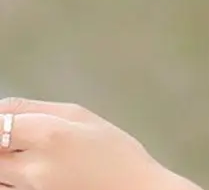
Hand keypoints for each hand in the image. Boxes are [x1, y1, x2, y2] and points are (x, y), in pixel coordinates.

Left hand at [0, 98, 194, 189]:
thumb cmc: (114, 153)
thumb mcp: (82, 116)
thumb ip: (37, 109)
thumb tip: (2, 109)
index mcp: (48, 136)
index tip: (4, 119)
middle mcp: (31, 168)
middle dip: (1, 139)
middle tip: (16, 135)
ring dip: (4, 160)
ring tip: (24, 152)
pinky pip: (5, 188)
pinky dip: (8, 177)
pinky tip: (27, 168)